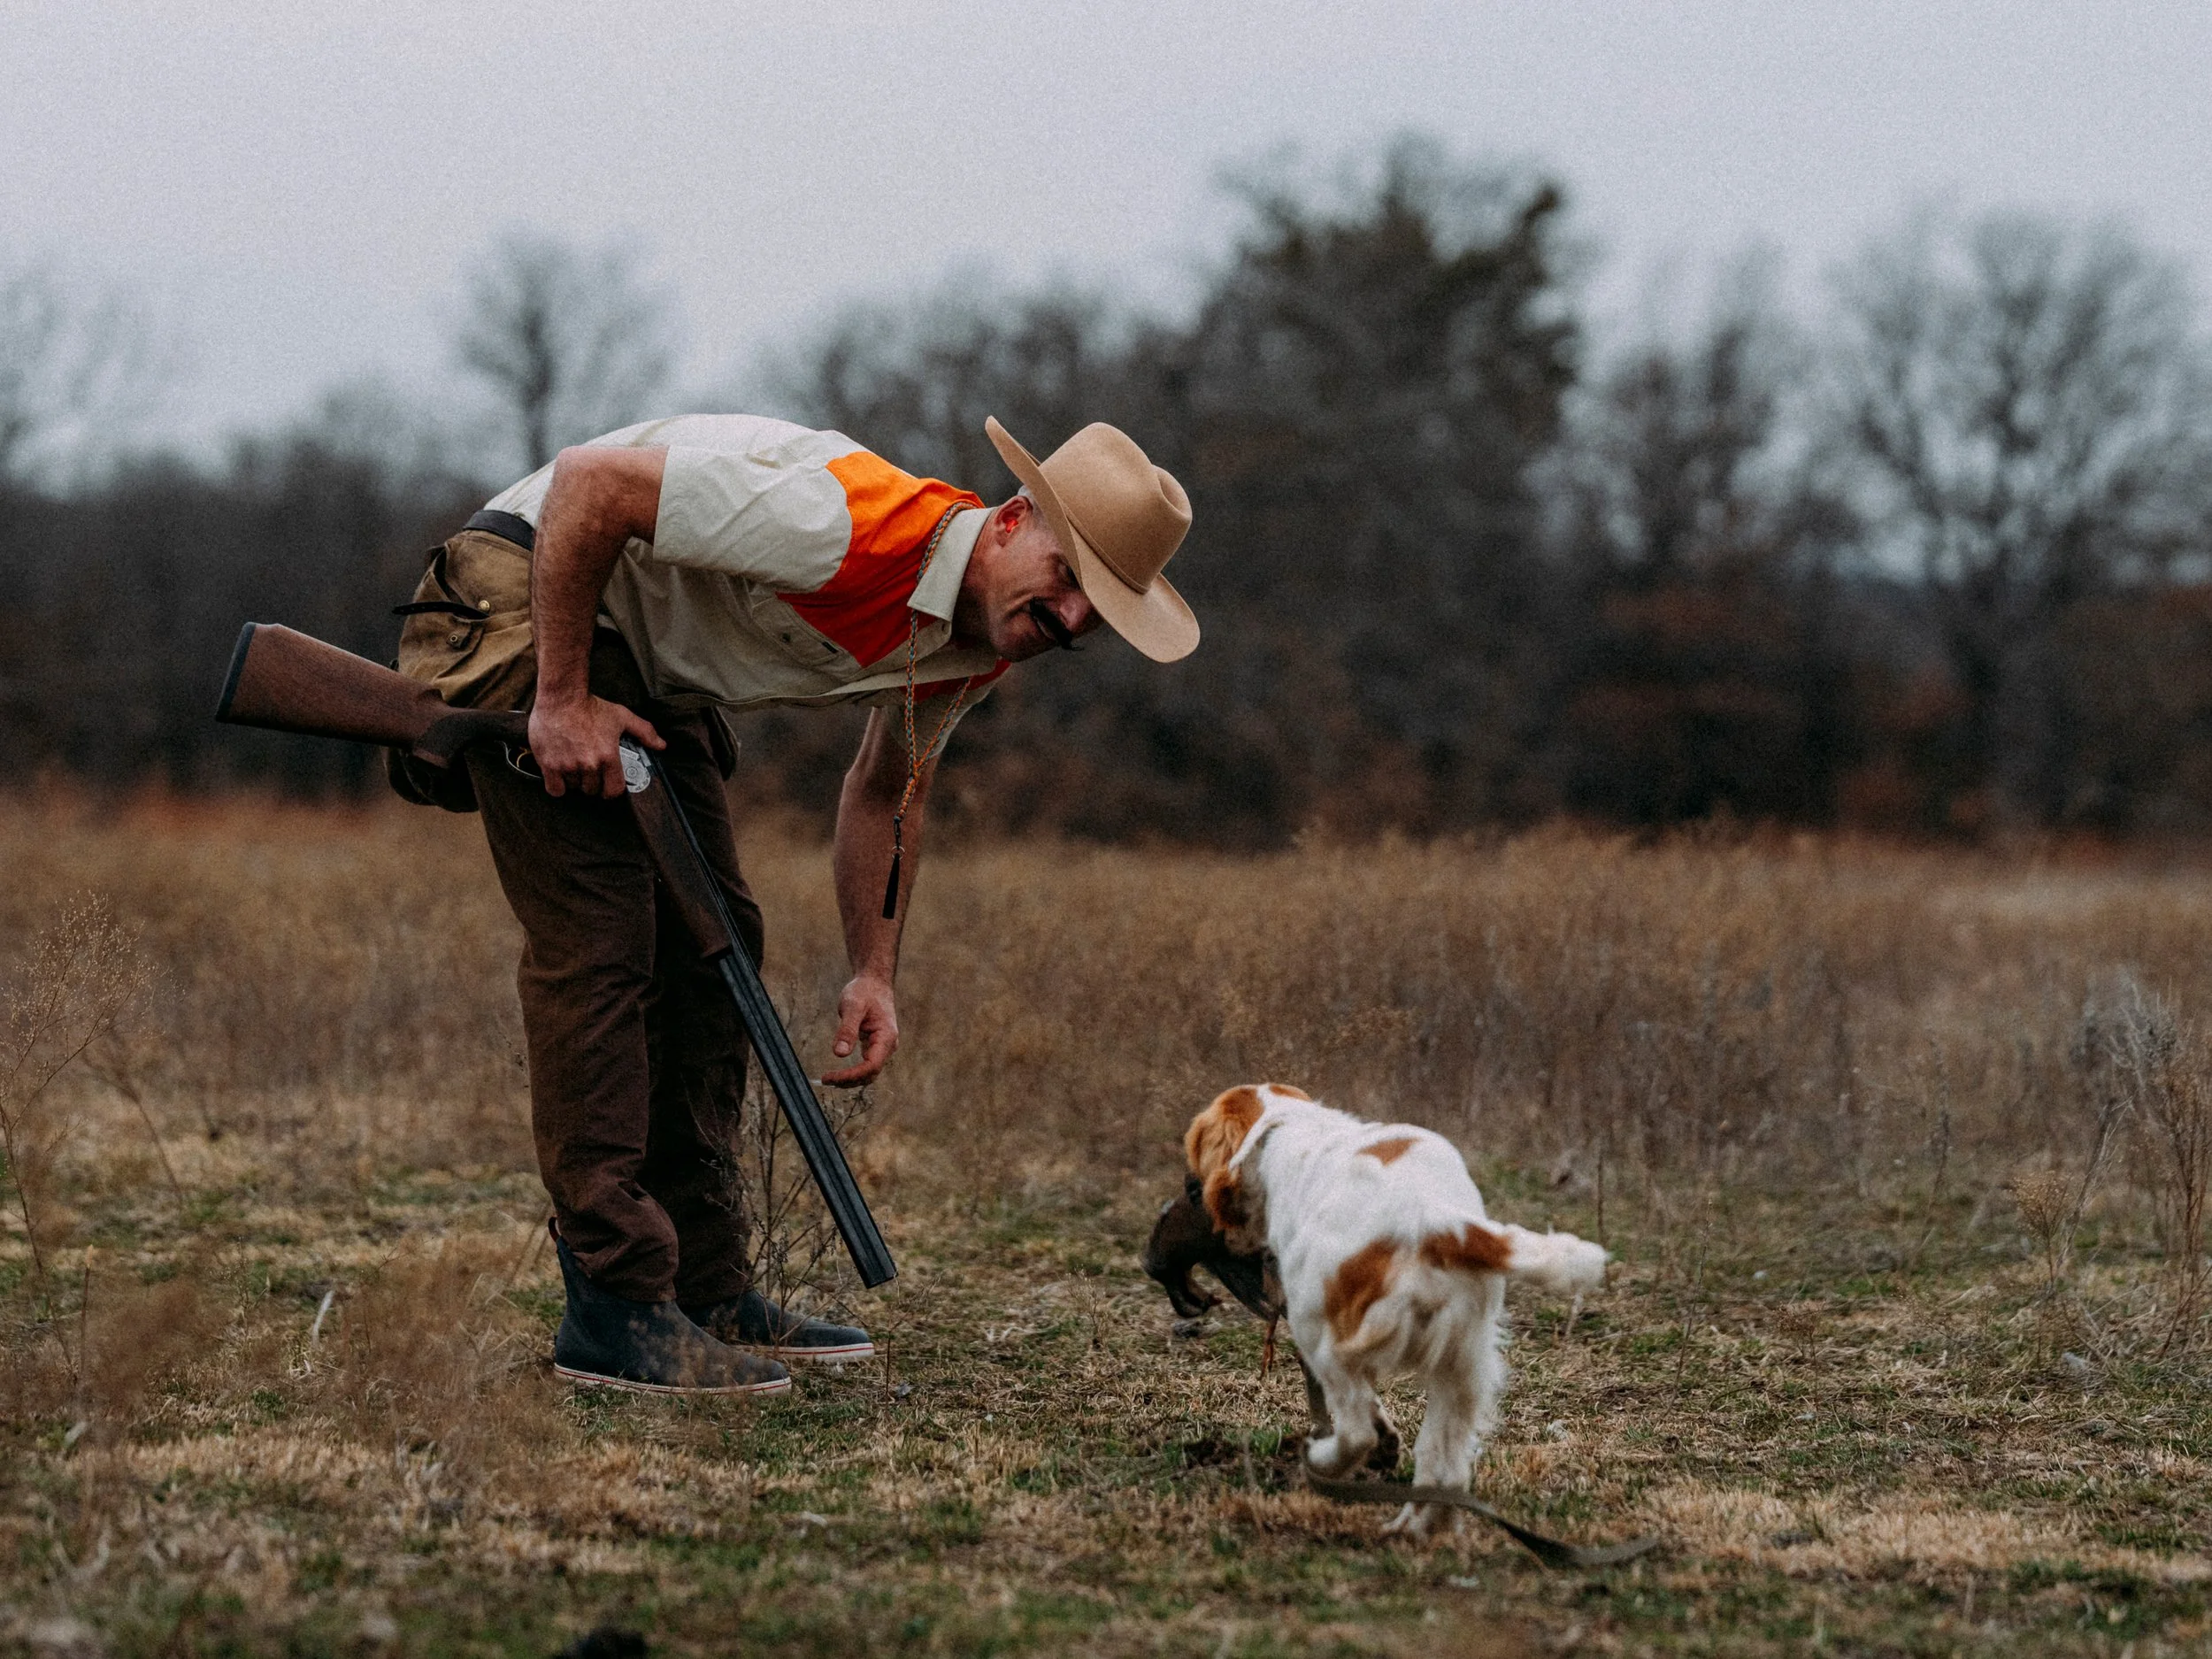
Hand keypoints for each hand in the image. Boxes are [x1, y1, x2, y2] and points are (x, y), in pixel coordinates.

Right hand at [526, 694, 663, 797]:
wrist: (561, 697)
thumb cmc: (590, 706)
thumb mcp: (622, 717)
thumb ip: (644, 732)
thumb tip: (661, 745)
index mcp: (608, 756)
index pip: (614, 790)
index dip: (611, 790)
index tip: (607, 786)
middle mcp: (589, 764)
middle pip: (592, 789)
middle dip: (592, 783)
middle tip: (589, 770)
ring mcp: (568, 765)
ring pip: (574, 788)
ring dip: (575, 781)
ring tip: (574, 766)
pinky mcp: (549, 765)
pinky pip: (555, 790)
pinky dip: (558, 786)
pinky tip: (559, 775)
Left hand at [821, 973, 897, 1086]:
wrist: (874, 982)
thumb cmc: (864, 991)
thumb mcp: (853, 1006)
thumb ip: (847, 1030)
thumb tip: (840, 1054)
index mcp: (886, 1037)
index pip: (871, 1066)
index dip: (851, 1075)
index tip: (830, 1076)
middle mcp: (888, 1045)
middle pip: (871, 1074)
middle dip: (849, 1081)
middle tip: (826, 1080)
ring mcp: (883, 1047)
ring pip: (869, 1073)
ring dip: (851, 1080)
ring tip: (829, 1079)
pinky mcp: (876, 1046)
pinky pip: (867, 1066)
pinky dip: (853, 1073)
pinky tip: (838, 1074)